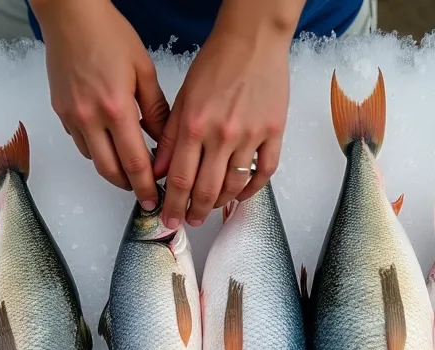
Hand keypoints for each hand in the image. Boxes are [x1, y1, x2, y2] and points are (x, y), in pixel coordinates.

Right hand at [33, 0, 169, 208]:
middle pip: (110, 171)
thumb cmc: (109, 35)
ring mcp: (71, 117)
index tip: (154, 199)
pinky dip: (97, 149)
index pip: (135, 162)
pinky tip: (110, 142)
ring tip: (130, 168)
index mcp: (116, 108)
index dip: (146, 186)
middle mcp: (90, 118)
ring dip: (113, 169)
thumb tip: (164, 140)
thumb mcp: (143, 70)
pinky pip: (80, 142)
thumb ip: (155, 109)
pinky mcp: (61, 111)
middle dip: (129, 186)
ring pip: (93, 159)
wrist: (71, 17)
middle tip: (144, 193)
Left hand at [152, 3, 299, 227]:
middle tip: (189, 222)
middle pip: (206, 189)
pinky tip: (241, 195)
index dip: (173, 205)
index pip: (180, 179)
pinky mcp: (274, 132)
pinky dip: (252, 189)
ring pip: (234, 185)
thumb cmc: (216, 64)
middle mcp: (222, 135)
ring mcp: (251, 135)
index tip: (169, 220)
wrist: (253, 42)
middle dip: (195, 212)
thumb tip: (160, 172)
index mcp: (195, 126)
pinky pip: (264, 171)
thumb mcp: (183, 98)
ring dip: (220, 203)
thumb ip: (171, 138)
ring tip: (211, 209)